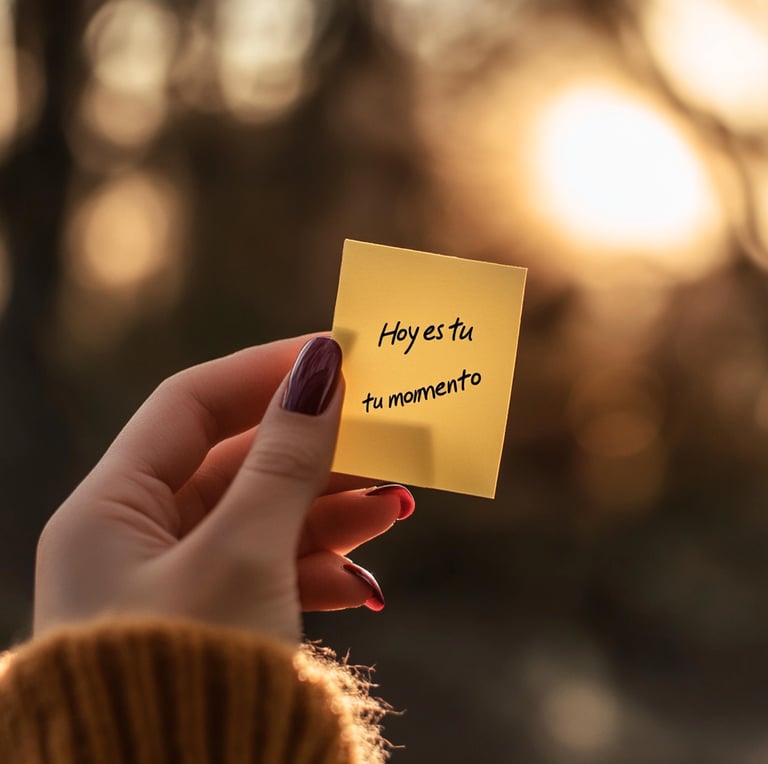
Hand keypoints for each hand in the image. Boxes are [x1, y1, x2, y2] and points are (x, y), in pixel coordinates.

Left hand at [34, 336, 413, 642]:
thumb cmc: (190, 673)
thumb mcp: (244, 553)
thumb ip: (286, 459)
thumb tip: (321, 368)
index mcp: (109, 510)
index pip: (191, 404)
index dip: (263, 372)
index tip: (333, 354)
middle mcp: (137, 540)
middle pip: (239, 463)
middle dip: (315, 449)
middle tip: (385, 432)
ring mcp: (180, 584)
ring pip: (266, 519)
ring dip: (331, 509)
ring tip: (396, 505)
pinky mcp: (218, 624)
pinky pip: (275, 572)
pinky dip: (321, 569)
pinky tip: (367, 583)